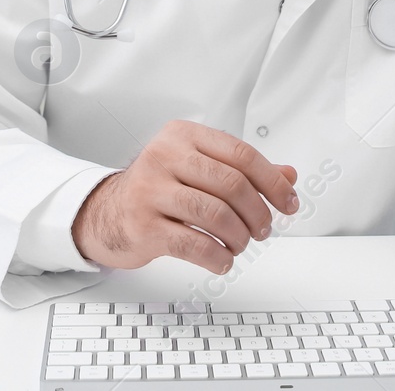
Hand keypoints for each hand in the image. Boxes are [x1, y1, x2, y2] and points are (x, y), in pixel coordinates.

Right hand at [70, 119, 299, 274]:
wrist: (106, 212)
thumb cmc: (158, 188)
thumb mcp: (198, 168)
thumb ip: (242, 170)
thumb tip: (288, 177)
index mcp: (183, 135)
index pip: (240, 154)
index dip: (272, 182)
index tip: (289, 203)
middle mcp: (164, 157)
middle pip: (231, 184)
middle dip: (258, 212)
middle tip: (263, 229)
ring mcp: (151, 191)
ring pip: (215, 214)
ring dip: (239, 236)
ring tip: (240, 243)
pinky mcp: (143, 226)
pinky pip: (193, 243)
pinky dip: (218, 256)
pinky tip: (222, 258)